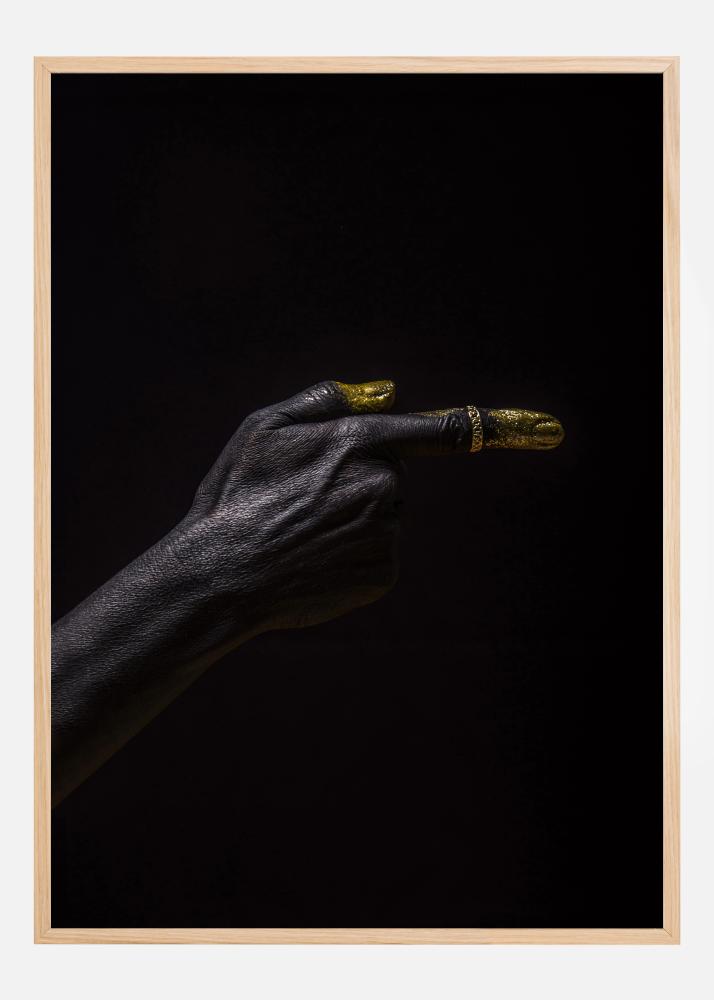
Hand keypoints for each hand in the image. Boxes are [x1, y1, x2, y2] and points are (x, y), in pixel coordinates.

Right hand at [177, 379, 471, 635]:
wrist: (221, 577)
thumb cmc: (235, 496)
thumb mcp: (264, 427)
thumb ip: (328, 398)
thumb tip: (389, 393)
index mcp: (358, 441)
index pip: (439, 430)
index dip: (497, 426)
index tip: (550, 429)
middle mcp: (383, 486)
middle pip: (391, 473)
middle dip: (359, 477)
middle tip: (302, 498)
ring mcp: (387, 534)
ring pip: (384, 513)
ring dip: (355, 517)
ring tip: (301, 531)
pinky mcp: (385, 574)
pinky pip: (380, 552)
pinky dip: (354, 553)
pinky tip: (313, 558)